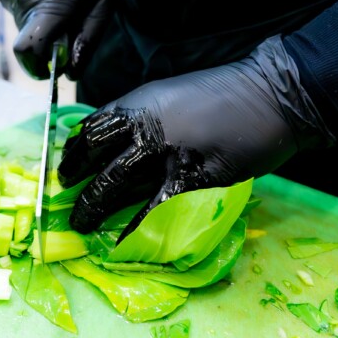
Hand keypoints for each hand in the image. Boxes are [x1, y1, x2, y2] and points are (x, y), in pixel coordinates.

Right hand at [0, 0, 108, 78]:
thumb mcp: (102, 2)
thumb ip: (87, 41)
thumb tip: (70, 72)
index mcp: (49, 3)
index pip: (29, 52)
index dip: (39, 69)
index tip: (51, 70)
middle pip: (29, 41)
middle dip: (47, 40)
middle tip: (67, 20)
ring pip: (22, 25)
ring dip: (39, 20)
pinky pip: (15, 8)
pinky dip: (30, 6)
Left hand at [57, 36, 334, 237]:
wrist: (270, 95)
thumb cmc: (223, 94)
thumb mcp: (170, 95)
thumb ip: (142, 118)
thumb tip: (119, 145)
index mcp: (138, 103)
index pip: (91, 130)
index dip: (74, 154)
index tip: (67, 171)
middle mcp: (143, 126)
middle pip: (96, 159)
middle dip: (78, 186)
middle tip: (71, 207)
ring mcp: (164, 153)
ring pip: (114, 183)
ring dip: (95, 207)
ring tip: (84, 225)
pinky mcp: (190, 177)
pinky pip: (153, 208)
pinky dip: (135, 228)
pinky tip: (122, 242)